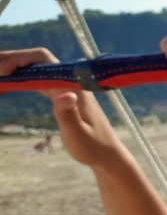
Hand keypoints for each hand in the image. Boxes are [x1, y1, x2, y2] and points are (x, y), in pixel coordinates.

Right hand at [0, 48, 123, 167]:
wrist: (107, 154)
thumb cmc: (94, 147)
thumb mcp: (79, 135)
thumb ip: (70, 116)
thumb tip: (65, 95)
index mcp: (73, 86)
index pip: (42, 60)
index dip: (18, 60)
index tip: (1, 73)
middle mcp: (69, 81)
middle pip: (35, 60)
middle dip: (10, 60)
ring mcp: (65, 86)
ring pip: (34, 68)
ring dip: (13, 68)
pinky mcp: (61, 94)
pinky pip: (36, 79)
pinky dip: (18, 78)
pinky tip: (5, 85)